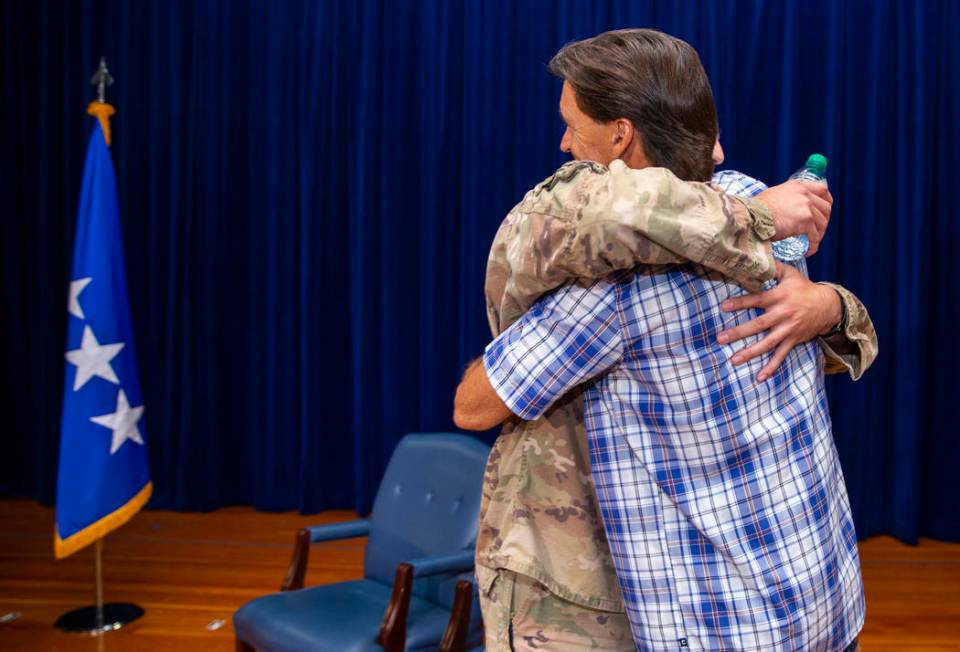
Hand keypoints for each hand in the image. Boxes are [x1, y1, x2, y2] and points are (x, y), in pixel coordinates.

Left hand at [716, 262, 841, 380]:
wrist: (829, 305)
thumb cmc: (804, 287)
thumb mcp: (790, 273)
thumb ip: (772, 267)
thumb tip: (756, 256)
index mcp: (780, 297)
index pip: (757, 299)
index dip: (740, 303)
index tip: (723, 307)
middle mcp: (783, 314)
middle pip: (758, 325)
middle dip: (738, 332)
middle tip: (720, 338)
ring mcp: (789, 329)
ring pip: (768, 343)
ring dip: (750, 353)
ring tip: (733, 360)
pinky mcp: (794, 340)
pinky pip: (781, 355)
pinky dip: (771, 367)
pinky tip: (760, 377)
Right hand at [755, 180, 832, 255]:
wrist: (752, 216)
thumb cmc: (756, 209)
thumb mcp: (773, 195)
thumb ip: (785, 199)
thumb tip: (785, 208)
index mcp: (797, 186)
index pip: (822, 189)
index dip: (826, 201)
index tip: (825, 210)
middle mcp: (804, 194)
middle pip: (826, 207)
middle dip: (825, 220)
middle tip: (818, 230)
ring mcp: (806, 206)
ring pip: (822, 222)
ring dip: (819, 234)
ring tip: (812, 242)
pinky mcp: (805, 220)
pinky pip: (814, 235)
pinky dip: (813, 245)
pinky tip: (808, 251)